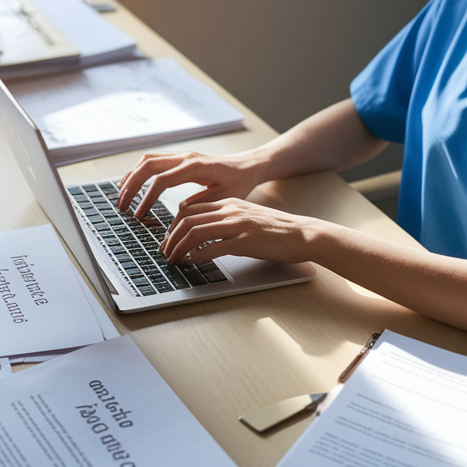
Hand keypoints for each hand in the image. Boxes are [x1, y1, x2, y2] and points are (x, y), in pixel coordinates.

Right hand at [117, 151, 264, 217]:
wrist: (248, 166)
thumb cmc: (239, 183)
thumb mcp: (222, 200)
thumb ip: (198, 207)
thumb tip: (175, 220)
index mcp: (195, 167)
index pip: (161, 180)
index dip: (146, 198)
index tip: (139, 215)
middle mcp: (185, 157)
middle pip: (147, 166)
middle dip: (131, 185)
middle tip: (122, 205)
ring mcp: (181, 155)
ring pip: (147, 160)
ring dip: (132, 176)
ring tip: (122, 195)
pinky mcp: (180, 159)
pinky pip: (154, 160)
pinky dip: (139, 171)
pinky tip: (133, 183)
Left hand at [160, 198, 325, 264]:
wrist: (302, 234)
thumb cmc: (275, 230)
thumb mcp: (246, 219)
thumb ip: (225, 223)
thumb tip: (202, 238)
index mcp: (228, 203)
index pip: (189, 209)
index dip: (173, 226)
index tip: (168, 240)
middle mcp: (230, 211)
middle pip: (187, 220)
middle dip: (170, 238)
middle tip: (164, 252)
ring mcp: (237, 225)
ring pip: (195, 232)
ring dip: (178, 247)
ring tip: (173, 260)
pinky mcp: (245, 241)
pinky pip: (212, 247)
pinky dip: (197, 256)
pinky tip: (192, 263)